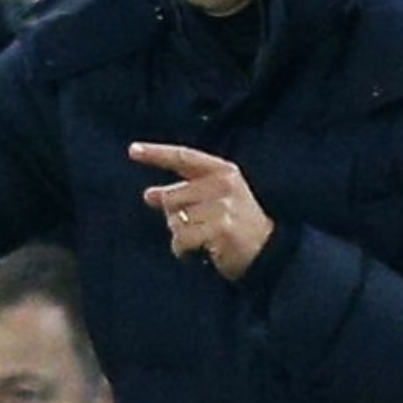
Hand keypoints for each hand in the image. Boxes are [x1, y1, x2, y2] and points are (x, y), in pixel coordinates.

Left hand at [131, 141, 274, 281]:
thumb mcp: (216, 200)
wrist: (268, 252)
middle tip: (195, 226)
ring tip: (201, 239)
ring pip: (175, 220)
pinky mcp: (220, 229)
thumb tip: (149, 195)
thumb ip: (185, 193)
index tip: (133, 150)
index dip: (157, 153)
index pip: (184, 157)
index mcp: (223, 172)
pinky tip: (197, 252)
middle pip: (172, 196)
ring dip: (180, 235)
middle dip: (174, 215)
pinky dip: (182, 249)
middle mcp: (222, 185)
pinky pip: (181, 239)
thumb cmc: (238, 225)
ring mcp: (222, 207)